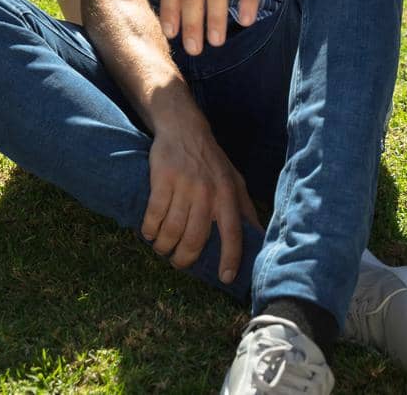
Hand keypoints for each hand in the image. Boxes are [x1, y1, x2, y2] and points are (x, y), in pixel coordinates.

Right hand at [144, 120, 260, 283]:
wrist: (184, 128)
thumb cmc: (211, 161)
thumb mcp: (234, 181)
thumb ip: (244, 209)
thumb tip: (258, 238)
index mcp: (228, 195)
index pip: (233, 232)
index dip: (231, 257)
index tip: (225, 278)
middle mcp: (208, 192)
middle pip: (195, 238)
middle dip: (184, 258)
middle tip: (178, 263)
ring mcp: (185, 185)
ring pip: (172, 230)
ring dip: (164, 246)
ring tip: (161, 248)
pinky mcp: (163, 179)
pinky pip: (154, 214)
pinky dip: (149, 229)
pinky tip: (148, 232)